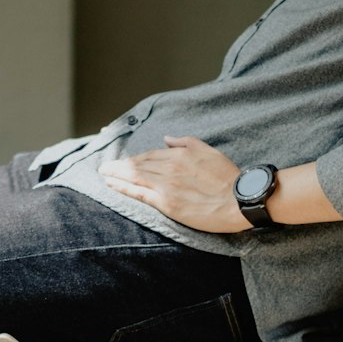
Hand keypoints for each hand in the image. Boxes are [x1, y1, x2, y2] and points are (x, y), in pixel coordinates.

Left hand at [99, 135, 250, 232]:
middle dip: (118, 165)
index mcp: (179, 154)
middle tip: (104, 167)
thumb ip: (185, 142)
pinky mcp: (166, 203)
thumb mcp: (208, 150)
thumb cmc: (228, 177)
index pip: (150, 155)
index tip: (123, 160)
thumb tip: (167, 139)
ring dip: (116, 174)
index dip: (135, 158)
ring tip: (104, 174)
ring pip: (134, 176)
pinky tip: (112, 185)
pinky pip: (139, 193)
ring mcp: (166, 185)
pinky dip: (123, 187)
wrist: (239, 200)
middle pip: (138, 164)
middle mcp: (169, 167)